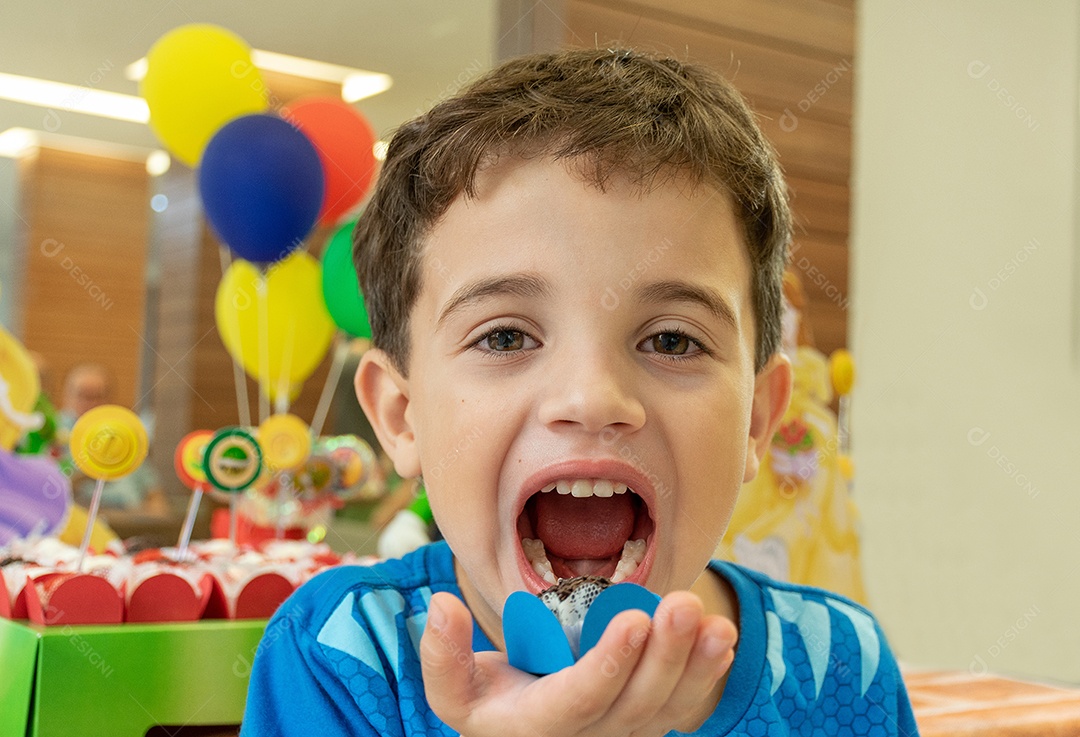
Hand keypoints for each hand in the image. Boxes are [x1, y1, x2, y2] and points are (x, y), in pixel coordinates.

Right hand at [420, 590, 736, 736]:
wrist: (520, 724)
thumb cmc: (488, 700)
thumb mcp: (452, 688)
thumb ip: (441, 655)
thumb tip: (440, 607)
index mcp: (535, 729)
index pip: (578, 701)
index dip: (607, 665)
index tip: (631, 619)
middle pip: (634, 704)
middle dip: (665, 656)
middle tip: (683, 606)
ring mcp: (621, 734)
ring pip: (665, 707)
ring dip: (694, 666)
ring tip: (713, 623)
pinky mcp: (644, 722)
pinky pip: (680, 706)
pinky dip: (705, 677)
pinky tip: (721, 642)